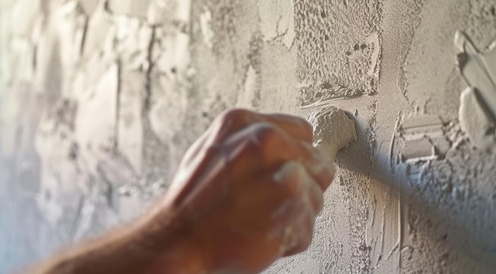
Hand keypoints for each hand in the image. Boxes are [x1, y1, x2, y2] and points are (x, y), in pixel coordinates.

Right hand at [163, 109, 334, 272]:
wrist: (176, 238)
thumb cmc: (192, 201)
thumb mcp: (214, 149)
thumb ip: (253, 141)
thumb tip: (288, 144)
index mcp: (248, 124)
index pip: (305, 133)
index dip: (297, 157)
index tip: (287, 171)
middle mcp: (269, 142)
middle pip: (320, 165)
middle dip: (303, 186)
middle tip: (271, 200)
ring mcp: (284, 175)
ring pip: (316, 199)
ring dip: (294, 215)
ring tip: (260, 217)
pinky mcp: (293, 209)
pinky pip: (308, 229)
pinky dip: (289, 239)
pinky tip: (261, 232)